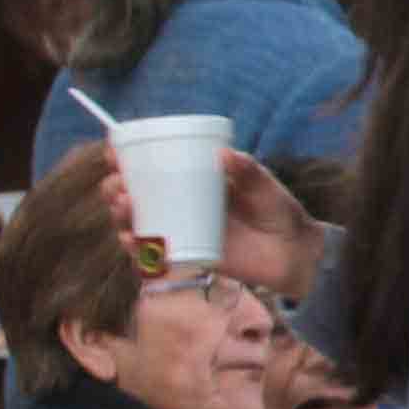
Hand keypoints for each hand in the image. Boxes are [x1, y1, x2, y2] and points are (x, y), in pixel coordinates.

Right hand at [93, 146, 324, 301]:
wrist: (294, 255)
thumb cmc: (280, 214)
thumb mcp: (266, 187)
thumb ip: (248, 171)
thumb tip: (224, 153)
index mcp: (193, 181)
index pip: (152, 166)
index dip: (127, 159)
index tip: (113, 151)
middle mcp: (180, 205)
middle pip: (134, 195)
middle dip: (115, 187)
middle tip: (116, 184)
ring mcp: (180, 231)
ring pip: (136, 223)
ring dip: (120, 215)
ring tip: (123, 206)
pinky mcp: (185, 257)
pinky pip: (151, 254)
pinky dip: (135, 248)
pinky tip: (128, 240)